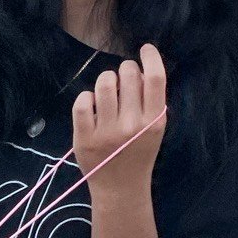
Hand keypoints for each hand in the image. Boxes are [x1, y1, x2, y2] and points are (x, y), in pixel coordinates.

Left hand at [72, 45, 167, 191]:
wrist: (120, 189)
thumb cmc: (139, 153)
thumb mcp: (154, 129)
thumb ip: (150, 101)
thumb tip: (139, 69)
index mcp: (154, 122)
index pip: (155, 79)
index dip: (151, 57)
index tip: (145, 49)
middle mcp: (131, 125)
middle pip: (128, 74)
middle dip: (126, 70)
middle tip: (124, 81)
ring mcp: (106, 132)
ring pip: (104, 82)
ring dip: (106, 80)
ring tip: (108, 92)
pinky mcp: (84, 137)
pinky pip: (82, 101)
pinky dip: (87, 98)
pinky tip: (92, 105)